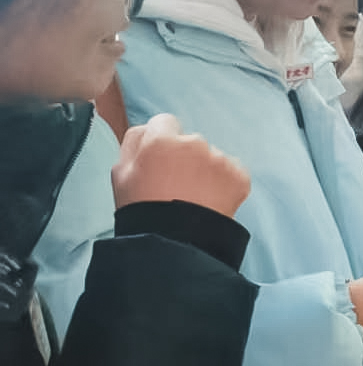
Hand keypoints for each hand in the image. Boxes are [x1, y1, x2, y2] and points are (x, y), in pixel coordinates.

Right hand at [112, 113, 250, 216]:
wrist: (174, 243)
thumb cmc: (142, 209)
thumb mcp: (120, 173)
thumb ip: (133, 142)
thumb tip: (148, 129)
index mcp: (161, 140)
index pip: (164, 122)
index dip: (160, 141)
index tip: (160, 159)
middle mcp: (194, 143)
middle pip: (190, 141)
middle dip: (184, 157)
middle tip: (176, 185)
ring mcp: (220, 159)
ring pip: (211, 157)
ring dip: (205, 170)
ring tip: (194, 197)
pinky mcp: (239, 176)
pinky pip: (231, 171)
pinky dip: (224, 183)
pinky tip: (210, 201)